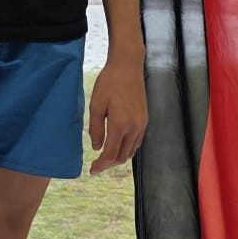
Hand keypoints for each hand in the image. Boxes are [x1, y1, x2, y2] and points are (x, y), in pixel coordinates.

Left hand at [88, 54, 146, 172]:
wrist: (128, 67)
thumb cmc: (109, 83)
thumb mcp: (96, 105)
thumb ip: (95, 128)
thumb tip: (97, 147)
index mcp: (120, 125)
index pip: (111, 154)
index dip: (101, 165)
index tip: (92, 171)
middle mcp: (134, 127)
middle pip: (122, 156)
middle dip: (109, 164)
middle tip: (96, 166)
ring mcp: (141, 124)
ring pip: (131, 151)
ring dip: (118, 158)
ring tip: (105, 159)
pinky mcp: (144, 120)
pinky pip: (136, 142)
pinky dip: (126, 149)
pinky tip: (117, 146)